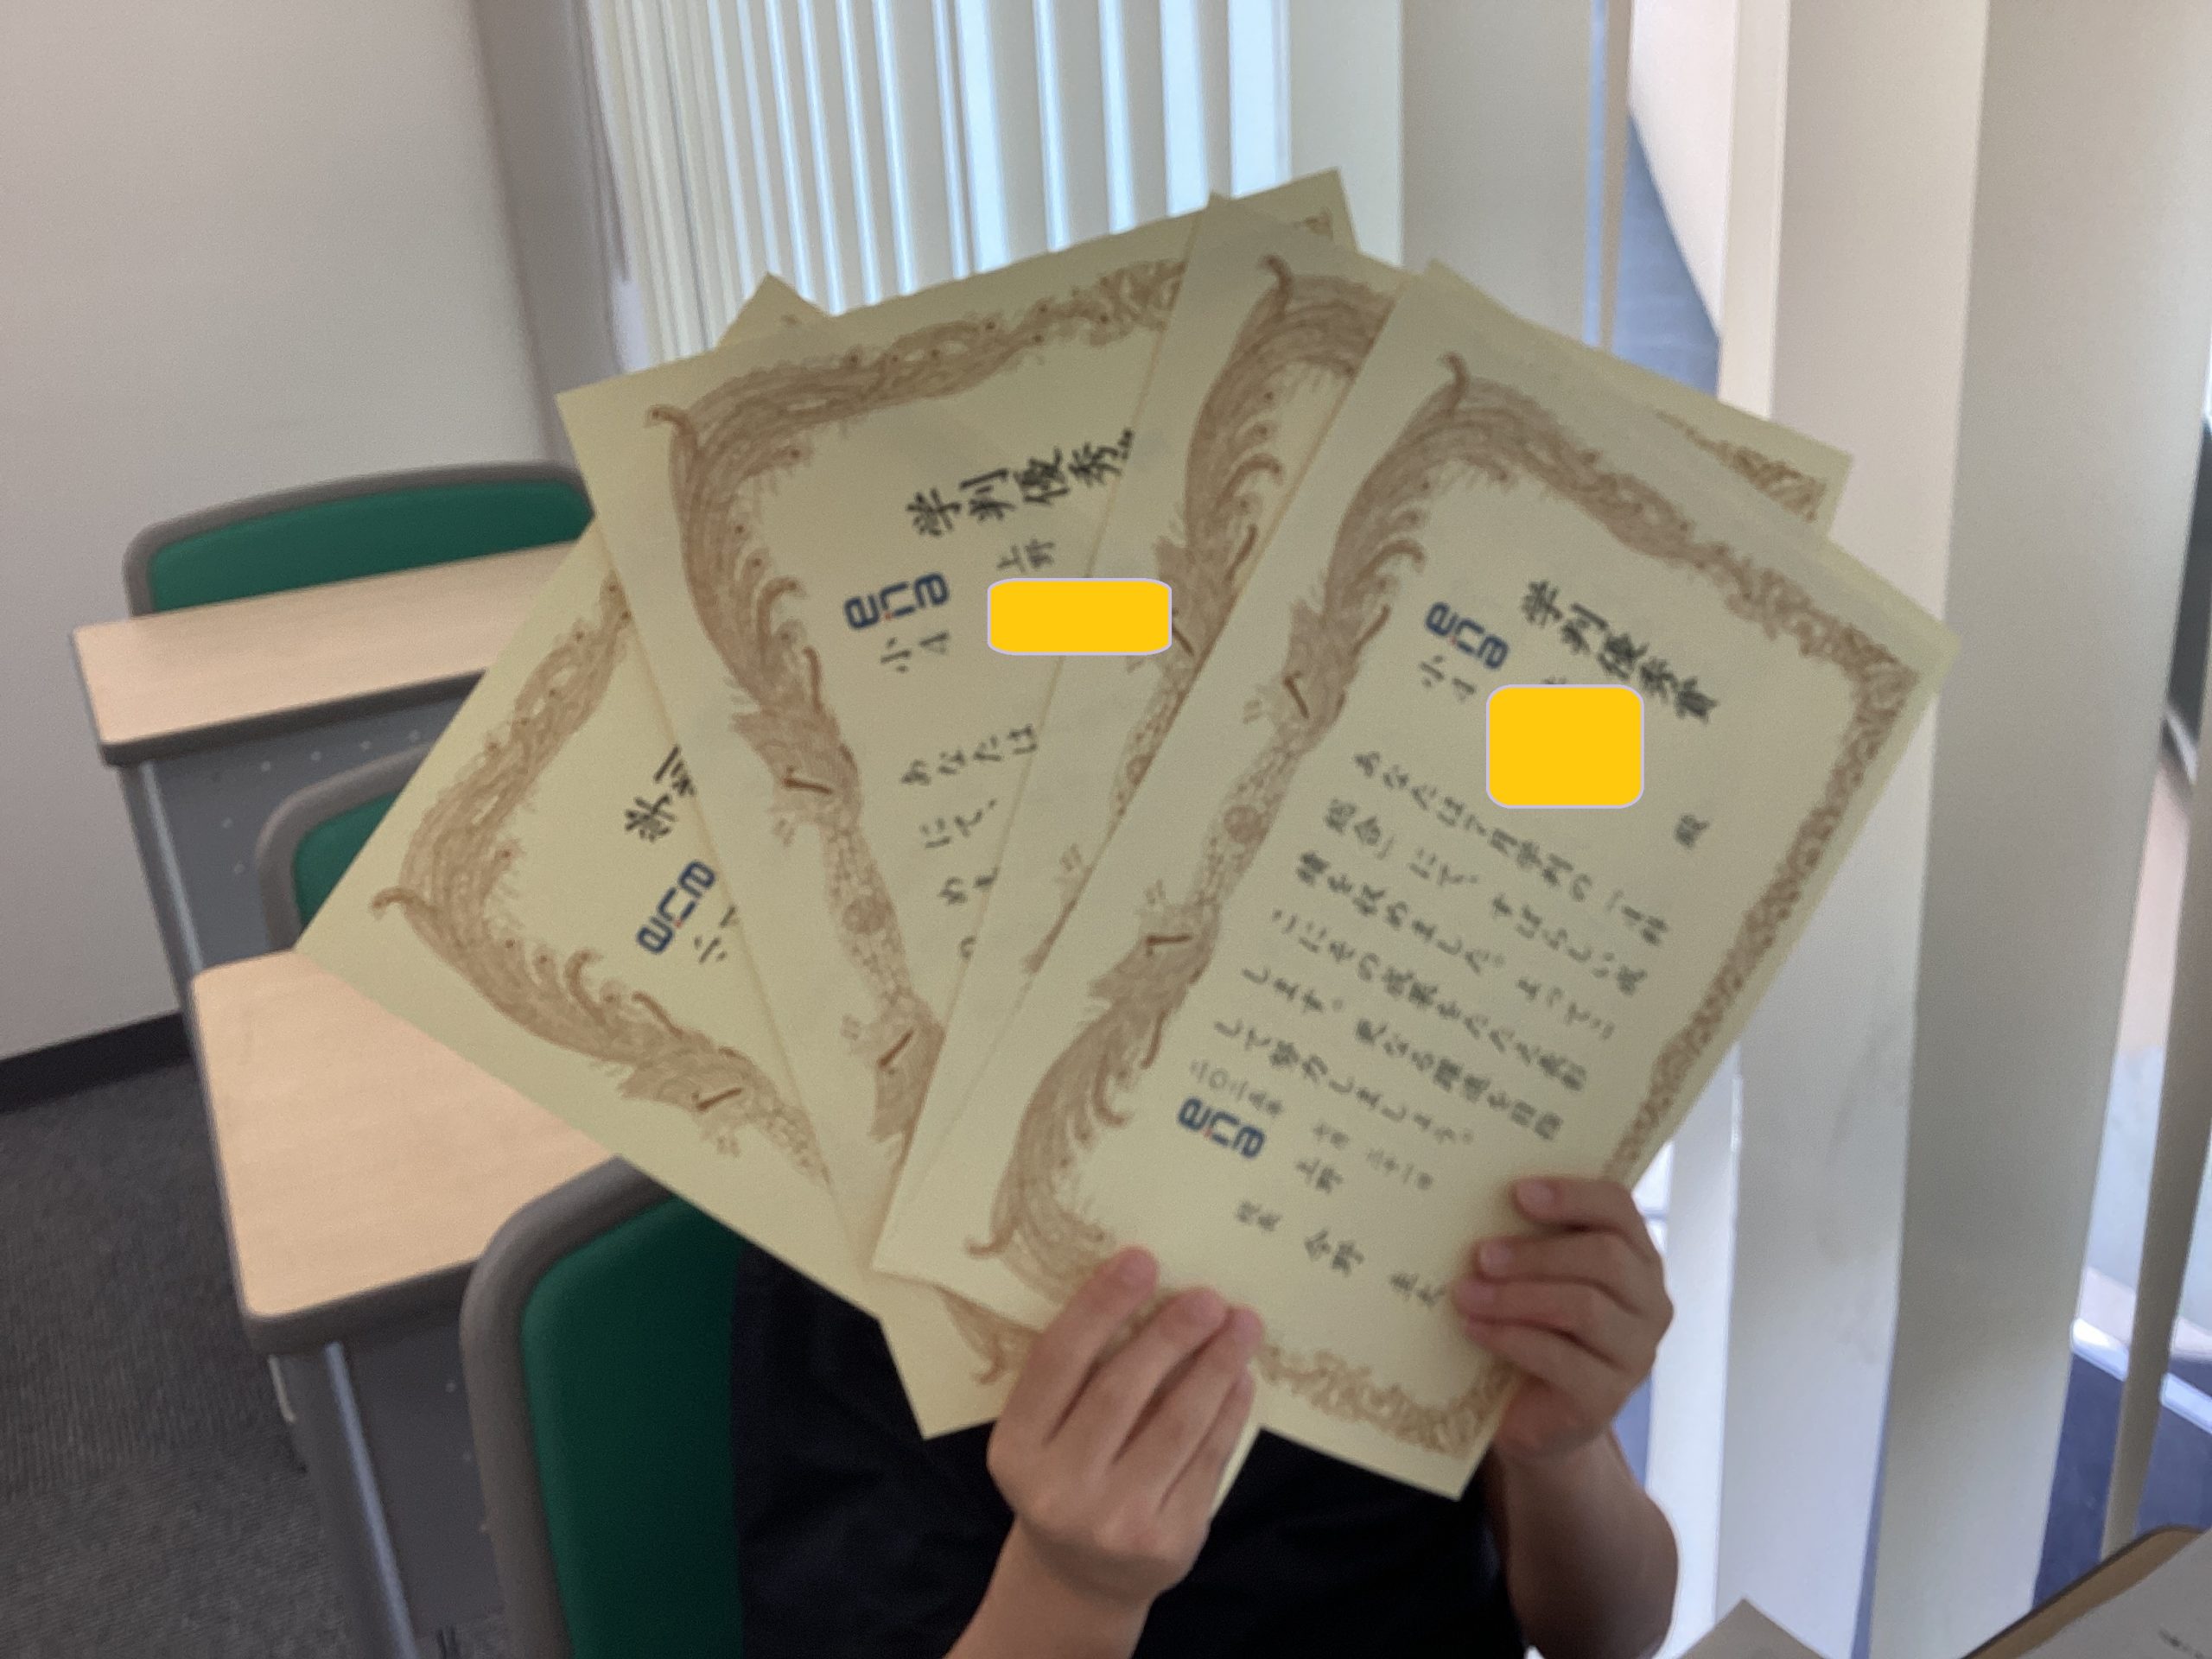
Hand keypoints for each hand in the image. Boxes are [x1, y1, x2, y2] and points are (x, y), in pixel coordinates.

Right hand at [983, 1248, 1261, 1622]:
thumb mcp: (1046, 1436)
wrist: (1079, 1580)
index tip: (1141, 1260)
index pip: (1057, 1361)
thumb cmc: (1065, 1477)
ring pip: (1175, 1426)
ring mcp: (1114, 1522)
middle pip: (1121, 1392)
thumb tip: (1151, 1291)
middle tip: (1207, 1295)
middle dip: (1170, 1335)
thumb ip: (1081, 1378)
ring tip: (1241, 1325)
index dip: (1100, 1306)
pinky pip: (1207, 1462)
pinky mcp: (1168, 1542)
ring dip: (1214, 1366)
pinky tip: (1241, 1377)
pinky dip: (1228, 1412)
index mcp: (1016, 1449)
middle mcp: (1058, 1489)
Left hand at [1453, 1177, 1670, 1464]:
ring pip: (1583, 1307)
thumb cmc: (1533, 1325)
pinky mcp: (1607, 1398)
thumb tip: (1478, 1200)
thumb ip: (1529, 1238)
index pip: (1620, 1209)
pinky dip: (1510, 1337)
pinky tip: (1473, 1328)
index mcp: (1637, 1258)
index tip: (1519, 1192)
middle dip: (1537, 1253)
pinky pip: (1560, 1358)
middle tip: (1481, 1254)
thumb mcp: (1536, 1276)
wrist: (1531, 1413)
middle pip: (1605, 1257)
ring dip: (1516, 1296)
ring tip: (1466, 1293)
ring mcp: (1635, 1354)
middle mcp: (1649, 1304)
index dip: (1573, 1195)